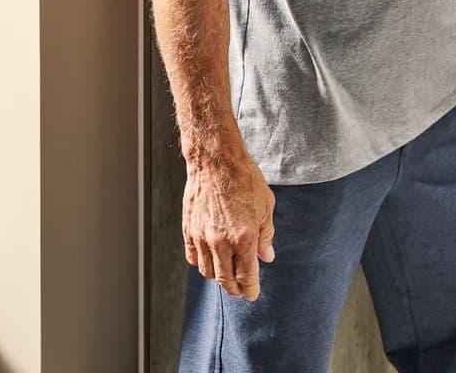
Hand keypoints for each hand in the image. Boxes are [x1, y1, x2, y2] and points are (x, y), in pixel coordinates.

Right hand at [182, 150, 275, 300]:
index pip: (246, 276)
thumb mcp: (266, 206)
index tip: (252, 294)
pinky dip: (201, 264)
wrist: (216, 161)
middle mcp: (220, 241)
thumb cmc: (245, 180)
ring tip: (227, 276)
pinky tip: (210, 262)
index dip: (250, 289)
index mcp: (243, 237)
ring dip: (218, 278)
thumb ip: (266, 235)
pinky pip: (193, 257)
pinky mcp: (188, 230)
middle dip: (235, 289)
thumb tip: (267, 257)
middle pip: (225, 279)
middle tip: (241, 291)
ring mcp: (202, 237)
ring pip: (207, 272)